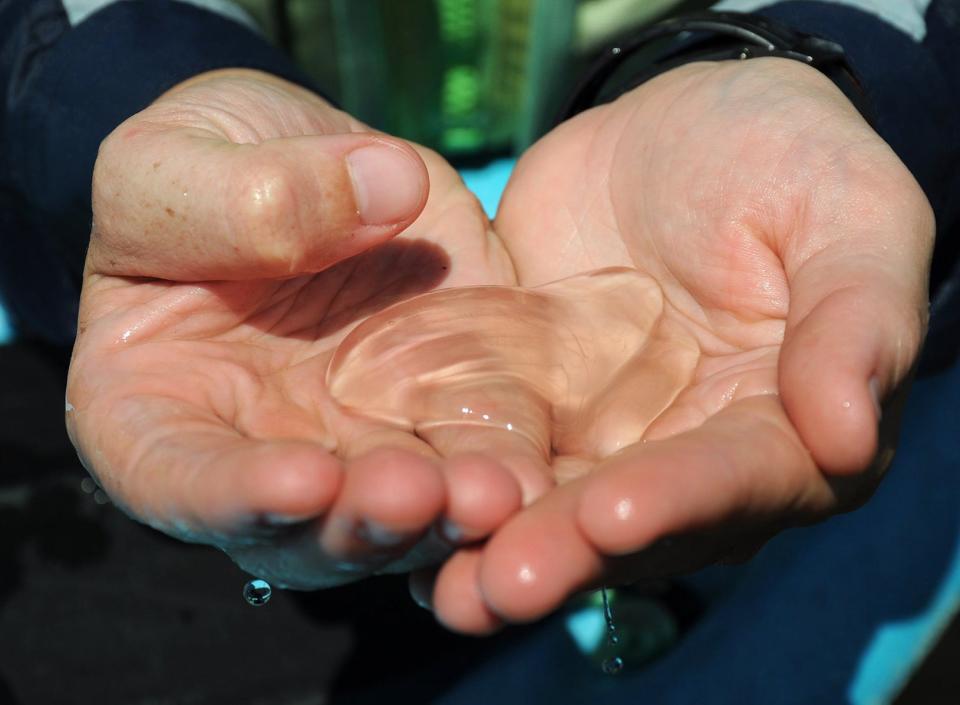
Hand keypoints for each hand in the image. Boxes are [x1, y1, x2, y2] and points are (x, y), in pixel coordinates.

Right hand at [65, 69, 527, 587]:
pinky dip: (511, 460)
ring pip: (408, 509)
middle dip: (366, 523)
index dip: (235, 497)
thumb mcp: (176, 158)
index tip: (302, 480)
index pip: (181, 480)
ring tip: (499, 493)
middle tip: (417, 497)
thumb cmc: (200, 167)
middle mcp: (271, 449)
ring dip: (453, 516)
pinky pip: (482, 442)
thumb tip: (383, 193)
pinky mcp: (446, 394)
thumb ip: (240, 196)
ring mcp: (366, 433)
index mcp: (163, 410)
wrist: (293, 155)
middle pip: (310, 527)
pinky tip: (542, 466)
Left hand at [417, 58, 933, 631]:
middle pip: (632, 519)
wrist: (676, 131)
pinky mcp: (532, 404)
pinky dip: (450, 479)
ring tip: (444, 583)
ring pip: (552, 503)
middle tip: (502, 584)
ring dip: (497, 544)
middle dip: (568, 551)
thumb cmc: (787, 158)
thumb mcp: (847, 215)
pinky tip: (396, 510)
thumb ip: (856, 320)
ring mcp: (604, 436)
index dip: (682, 498)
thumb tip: (851, 436)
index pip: (740, 477)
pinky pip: (489, 446)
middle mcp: (690, 455)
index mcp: (786, 427)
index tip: (615, 513)